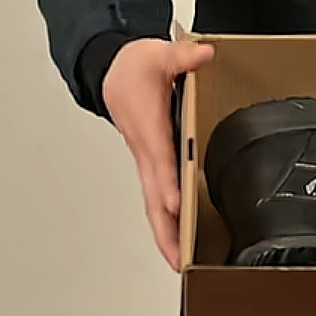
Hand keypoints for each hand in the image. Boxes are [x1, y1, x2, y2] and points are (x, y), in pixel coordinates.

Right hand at [102, 37, 215, 270]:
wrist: (111, 70)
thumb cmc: (134, 67)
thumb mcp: (160, 54)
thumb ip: (184, 56)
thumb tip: (204, 53)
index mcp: (149, 128)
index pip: (160, 161)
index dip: (168, 184)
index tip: (178, 206)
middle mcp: (146, 150)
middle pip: (153, 197)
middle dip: (165, 230)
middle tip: (179, 260)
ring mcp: (145, 159)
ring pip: (153, 202)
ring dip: (165, 231)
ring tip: (180, 261)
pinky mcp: (149, 161)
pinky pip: (156, 194)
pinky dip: (165, 217)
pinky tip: (178, 231)